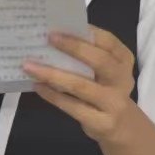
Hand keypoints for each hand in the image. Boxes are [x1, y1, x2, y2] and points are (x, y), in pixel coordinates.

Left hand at [22, 25, 137, 143]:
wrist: (124, 129)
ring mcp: (113, 103)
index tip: (63, 25)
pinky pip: (72, 106)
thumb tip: (56, 40)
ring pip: (80, 85)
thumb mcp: (107, 71)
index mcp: (123, 60)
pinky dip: (53, 96)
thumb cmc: (107, 90)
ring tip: (30, 66)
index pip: (108, 41)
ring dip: (52, 74)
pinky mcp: (101, 122)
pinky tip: (38, 86)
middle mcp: (122, 79)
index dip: (87, 32)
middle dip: (73, 47)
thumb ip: (90, 56)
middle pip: (99, 61)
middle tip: (48, 38)